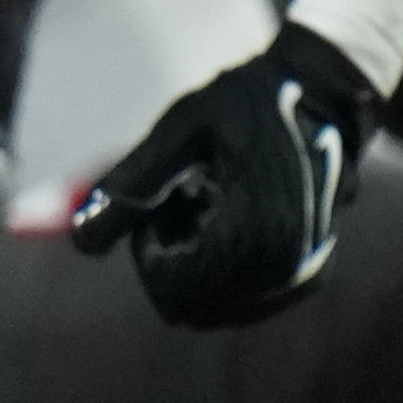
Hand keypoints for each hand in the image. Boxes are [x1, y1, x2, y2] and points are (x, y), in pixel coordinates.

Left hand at [70, 22, 378, 327]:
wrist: (320, 93)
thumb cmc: (242, 104)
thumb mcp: (176, 132)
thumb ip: (128, 188)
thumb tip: (82, 244)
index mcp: (252, 238)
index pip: (167, 288)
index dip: (150, 244)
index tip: (169, 192)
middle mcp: (282, 271)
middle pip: (186, 306)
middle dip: (173, 257)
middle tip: (189, 196)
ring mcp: (298, 280)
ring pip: (211, 309)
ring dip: (198, 265)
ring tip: (215, 202)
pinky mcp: (307, 279)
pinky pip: (241, 303)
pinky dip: (225, 270)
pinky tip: (236, 216)